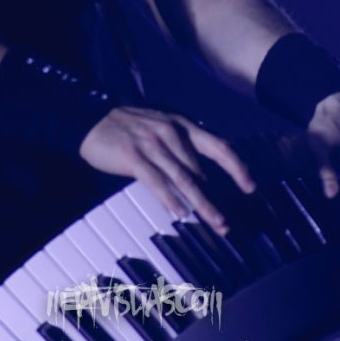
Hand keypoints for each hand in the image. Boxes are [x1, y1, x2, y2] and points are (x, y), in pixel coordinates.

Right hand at [79, 106, 255, 235]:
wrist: (89, 118)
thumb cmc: (125, 126)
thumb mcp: (158, 126)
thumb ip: (179, 145)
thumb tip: (199, 175)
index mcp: (181, 125)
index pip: (218, 146)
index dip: (236, 167)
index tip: (250, 187)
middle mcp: (171, 133)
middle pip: (202, 170)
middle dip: (216, 198)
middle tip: (225, 222)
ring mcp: (152, 144)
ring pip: (184, 179)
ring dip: (201, 204)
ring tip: (213, 223)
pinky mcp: (134, 157)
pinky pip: (157, 182)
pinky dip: (170, 199)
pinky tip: (180, 213)